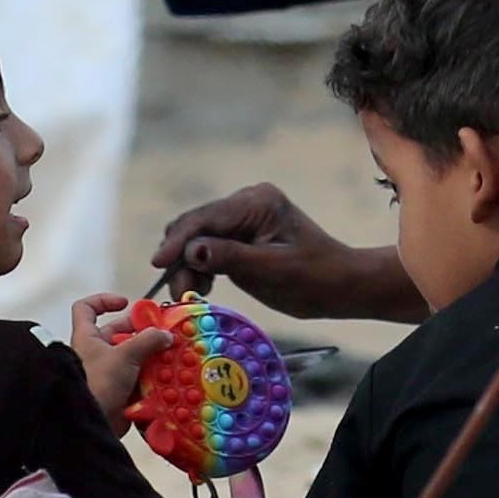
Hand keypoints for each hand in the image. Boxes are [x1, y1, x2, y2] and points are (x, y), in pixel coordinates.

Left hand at [70, 292, 163, 420]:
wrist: (93, 423)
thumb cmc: (98, 382)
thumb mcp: (125, 355)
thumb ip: (147, 341)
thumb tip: (165, 335)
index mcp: (87, 337)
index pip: (86, 308)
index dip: (104, 301)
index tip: (125, 303)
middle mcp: (94, 352)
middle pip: (117, 332)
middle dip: (140, 331)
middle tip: (161, 332)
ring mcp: (106, 372)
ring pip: (131, 356)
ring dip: (150, 354)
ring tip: (170, 353)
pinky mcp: (118, 390)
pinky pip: (137, 377)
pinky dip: (150, 375)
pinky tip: (167, 374)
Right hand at [148, 186, 424, 322]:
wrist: (340, 286)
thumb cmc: (314, 278)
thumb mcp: (271, 271)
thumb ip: (230, 257)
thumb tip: (190, 251)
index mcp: (256, 202)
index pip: (205, 217)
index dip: (178, 241)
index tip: (158, 265)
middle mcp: (245, 202)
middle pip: (196, 226)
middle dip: (180, 257)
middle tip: (178, 293)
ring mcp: (242, 218)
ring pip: (197, 238)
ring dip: (188, 266)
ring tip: (190, 295)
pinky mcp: (240, 235)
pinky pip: (208, 247)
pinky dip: (200, 268)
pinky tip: (203, 288)